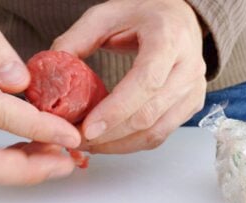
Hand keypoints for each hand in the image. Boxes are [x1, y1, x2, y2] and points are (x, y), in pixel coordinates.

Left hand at [52, 0, 206, 153]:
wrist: (178, 18)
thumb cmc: (144, 15)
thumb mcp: (106, 15)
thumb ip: (77, 40)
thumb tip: (52, 73)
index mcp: (168, 38)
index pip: (146, 81)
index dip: (116, 110)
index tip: (88, 128)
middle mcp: (188, 66)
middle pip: (150, 113)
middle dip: (110, 134)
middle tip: (78, 139)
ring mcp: (193, 88)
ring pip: (157, 131)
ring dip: (120, 145)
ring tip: (91, 144)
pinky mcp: (191, 105)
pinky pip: (161, 134)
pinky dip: (133, 144)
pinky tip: (111, 141)